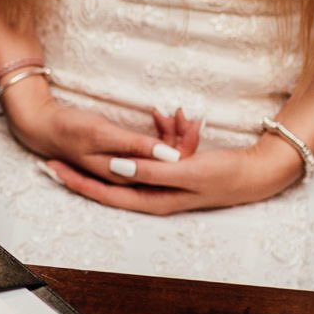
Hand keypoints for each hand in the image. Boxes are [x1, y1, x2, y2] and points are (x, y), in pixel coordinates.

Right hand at [0, 78, 195, 185]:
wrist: (43, 127)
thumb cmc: (70, 129)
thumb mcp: (103, 134)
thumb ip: (137, 146)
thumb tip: (172, 158)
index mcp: (126, 176)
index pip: (169, 169)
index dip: (186, 148)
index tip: (194, 125)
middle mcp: (129, 177)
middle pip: (168, 164)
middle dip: (182, 139)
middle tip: (186, 116)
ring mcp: (126, 167)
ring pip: (161, 154)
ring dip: (172, 133)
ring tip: (179, 114)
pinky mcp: (123, 156)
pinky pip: (151, 147)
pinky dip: (160, 131)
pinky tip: (161, 115)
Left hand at [39, 112, 304, 214]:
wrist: (259, 173)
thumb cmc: (224, 174)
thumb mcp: (184, 172)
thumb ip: (149, 171)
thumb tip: (115, 170)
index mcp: (153, 199)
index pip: (105, 193)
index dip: (79, 182)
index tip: (54, 169)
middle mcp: (155, 195)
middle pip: (114, 181)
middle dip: (92, 165)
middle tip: (60, 154)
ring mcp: (166, 184)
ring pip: (139, 159)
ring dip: (146, 136)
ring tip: (162, 114)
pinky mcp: (176, 171)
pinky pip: (158, 152)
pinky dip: (162, 134)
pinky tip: (173, 115)